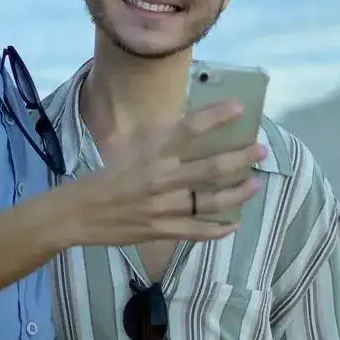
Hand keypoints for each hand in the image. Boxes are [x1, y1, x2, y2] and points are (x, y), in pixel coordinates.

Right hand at [60, 100, 265, 246]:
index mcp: (151, 152)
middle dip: (240, 158)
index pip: (189, 128)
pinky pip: (198, 231)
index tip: (239, 108)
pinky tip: (233, 224)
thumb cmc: (106, 177)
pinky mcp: (162, 230)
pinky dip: (218, 229)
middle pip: (210, 167)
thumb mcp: (129, 150)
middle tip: (261, 150)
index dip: (216, 116)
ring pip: (211, 201)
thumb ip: (160, 143)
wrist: (78, 213)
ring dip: (237, 193)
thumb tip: (190, 131)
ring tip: (254, 184)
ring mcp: (164, 207)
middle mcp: (161, 177)